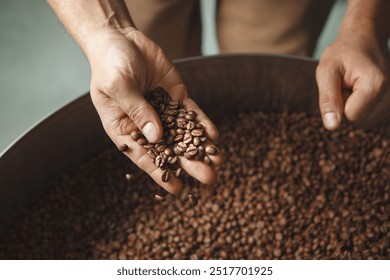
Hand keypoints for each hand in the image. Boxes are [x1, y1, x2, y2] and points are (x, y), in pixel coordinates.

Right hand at [86, 29, 222, 193]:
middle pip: (170, 149)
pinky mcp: (176, 97)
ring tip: (218, 161)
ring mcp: (163, 111)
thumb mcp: (118, 86)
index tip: (179, 190)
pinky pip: (191, 113)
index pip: (144, 156)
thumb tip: (158, 137)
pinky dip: (202, 123)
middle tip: (209, 179)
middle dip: (190, 164)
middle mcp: (146, 124)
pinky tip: (214, 135)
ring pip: (184, 133)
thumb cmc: (109, 64)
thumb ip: (137, 110)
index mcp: (125, 129)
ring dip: (201, 147)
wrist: (120, 39)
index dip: (161, 174)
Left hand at [316, 32, 389, 129]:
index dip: (339, 104)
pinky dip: (362, 106)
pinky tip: (360, 89)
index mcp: (376, 84)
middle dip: (346, 107)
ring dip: (353, 107)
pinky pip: (371, 116)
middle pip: (360, 121)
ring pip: (365, 121)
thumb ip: (328, 100)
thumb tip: (332, 127)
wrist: (364, 37)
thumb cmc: (342, 52)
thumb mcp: (326, 72)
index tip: (341, 84)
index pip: (351, 116)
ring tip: (353, 85)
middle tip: (346, 84)